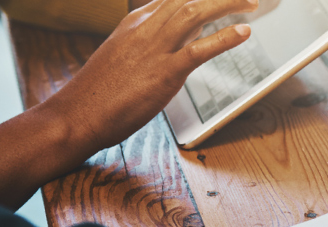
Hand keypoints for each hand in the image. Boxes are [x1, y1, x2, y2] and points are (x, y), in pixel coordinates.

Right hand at [46, 0, 256, 150]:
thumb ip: (154, 40)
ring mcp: (154, 49)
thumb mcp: (126, 54)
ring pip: (195, 13)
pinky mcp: (163, 72)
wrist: (76, 115)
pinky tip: (244, 31)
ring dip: (227, 4)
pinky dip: (225, 38)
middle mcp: (145, 28)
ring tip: (251, 2)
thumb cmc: (100, 91)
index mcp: (135, 22)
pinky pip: (198, 49)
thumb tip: (185, 34)